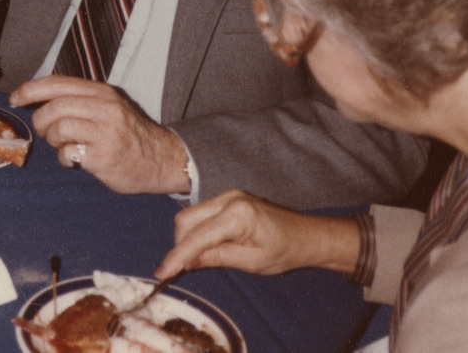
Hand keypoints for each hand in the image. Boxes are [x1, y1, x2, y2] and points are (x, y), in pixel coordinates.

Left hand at [9, 76, 189, 193]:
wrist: (162, 159)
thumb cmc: (128, 133)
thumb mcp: (109, 105)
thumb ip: (80, 99)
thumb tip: (39, 98)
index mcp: (102, 92)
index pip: (57, 83)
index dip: (31, 89)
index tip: (16, 98)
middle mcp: (104, 108)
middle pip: (54, 107)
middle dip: (41, 120)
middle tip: (44, 131)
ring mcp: (105, 133)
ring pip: (58, 129)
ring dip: (53, 139)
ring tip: (64, 145)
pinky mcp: (104, 157)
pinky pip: (68, 153)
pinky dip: (65, 158)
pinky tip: (76, 159)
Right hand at [155, 189, 360, 278]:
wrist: (306, 235)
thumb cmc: (284, 251)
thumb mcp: (251, 262)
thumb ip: (217, 258)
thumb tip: (187, 262)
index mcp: (237, 214)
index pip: (197, 236)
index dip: (177, 256)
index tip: (162, 272)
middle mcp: (229, 198)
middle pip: (186, 220)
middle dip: (180, 245)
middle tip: (182, 268)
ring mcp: (228, 195)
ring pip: (190, 215)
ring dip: (188, 237)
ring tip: (199, 258)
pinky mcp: (228, 197)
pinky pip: (202, 212)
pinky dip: (198, 230)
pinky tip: (207, 246)